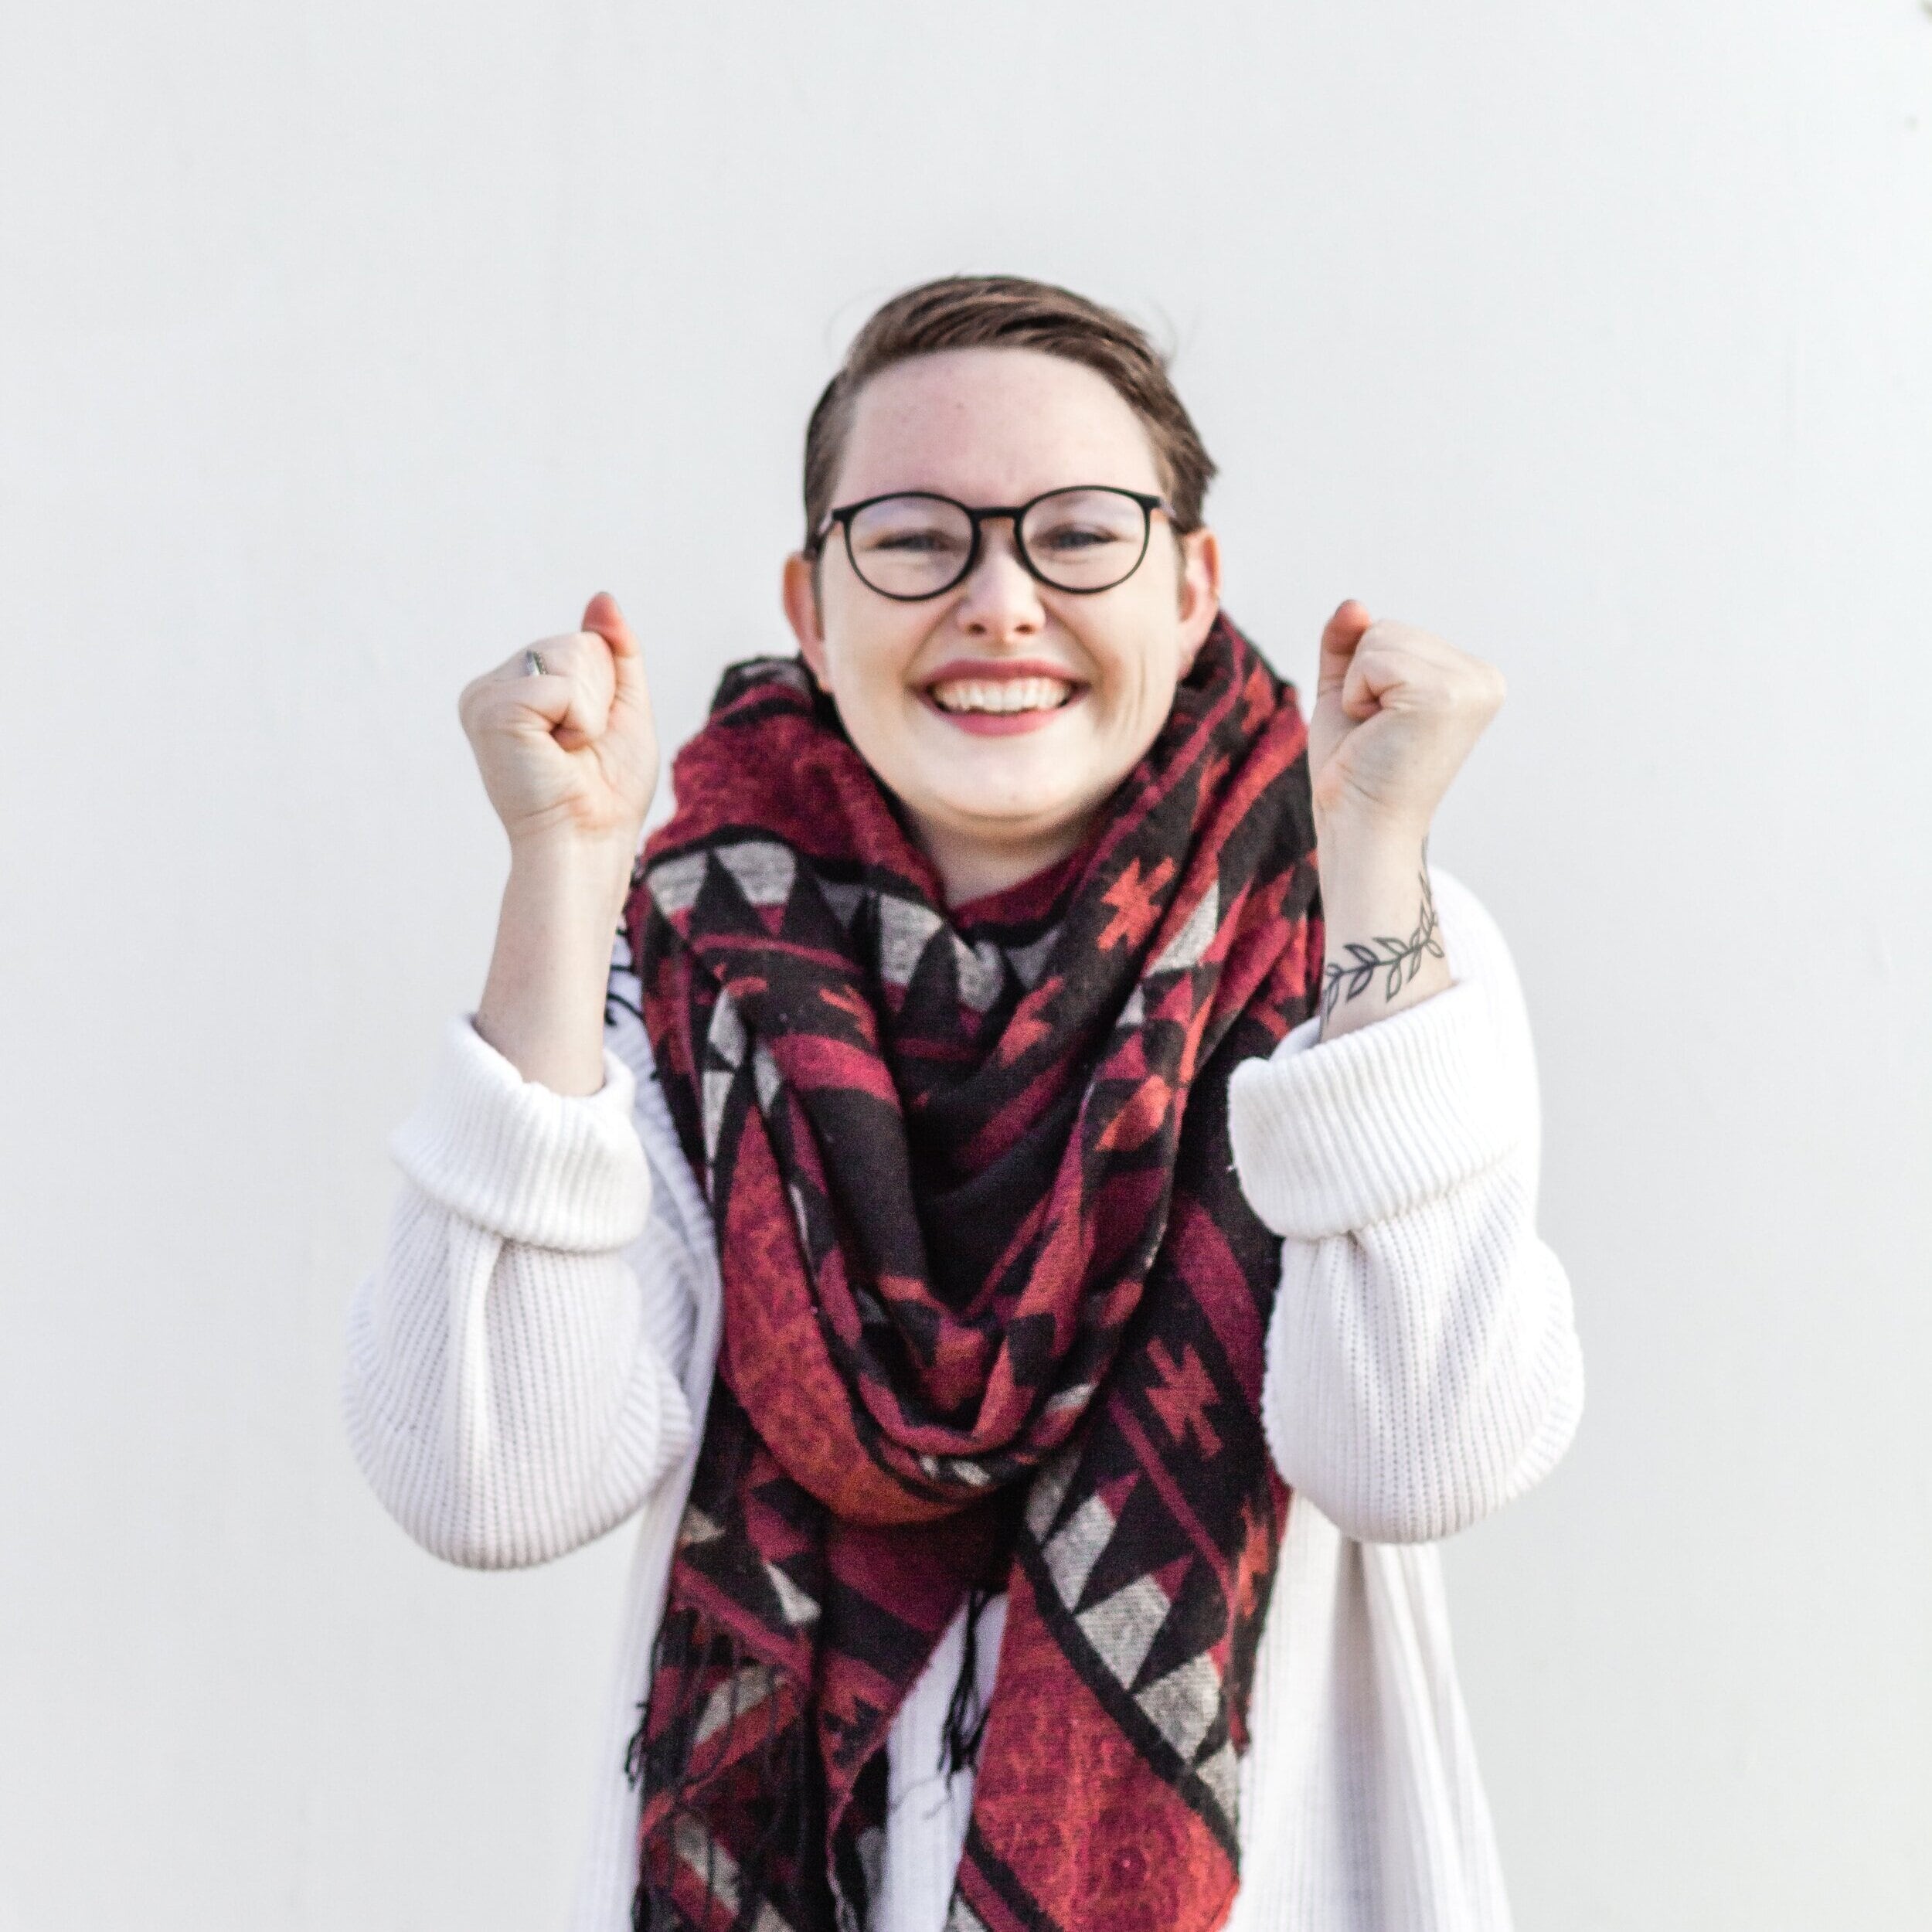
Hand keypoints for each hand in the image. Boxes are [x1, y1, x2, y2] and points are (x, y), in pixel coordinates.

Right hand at [458, 591, 659, 859]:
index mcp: (517, 686)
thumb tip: (602, 598)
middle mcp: (491, 688)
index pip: (583, 644)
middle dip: (599, 698)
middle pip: (577, 643)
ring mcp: (484, 697)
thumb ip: (615, 653)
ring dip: (591, 711)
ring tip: (566, 751)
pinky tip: (557, 752)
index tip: (585, 739)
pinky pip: (562, 684)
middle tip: (577, 749)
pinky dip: (580, 721)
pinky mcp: (491, 710)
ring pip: (570, 655)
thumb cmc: (606, 790)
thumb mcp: (623, 709)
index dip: (605, 692)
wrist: (588, 842)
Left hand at [1306, 602, 1505, 838]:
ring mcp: (1470, 685)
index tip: (1382, 727)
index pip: (1393, 631)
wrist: (1358, 825)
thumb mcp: (1347, 694)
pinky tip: (1376, 732)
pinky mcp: (1444, 695)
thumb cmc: (1354, 769)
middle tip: (1377, 733)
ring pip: (1378, 638)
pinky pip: (1371, 660)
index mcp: (1473, 677)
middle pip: (1386, 628)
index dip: (1364, 678)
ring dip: (1357, 690)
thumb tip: (1353, 604)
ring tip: (1378, 734)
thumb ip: (1348, 646)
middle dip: (1360, 680)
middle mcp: (1483, 677)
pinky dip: (1356, 697)